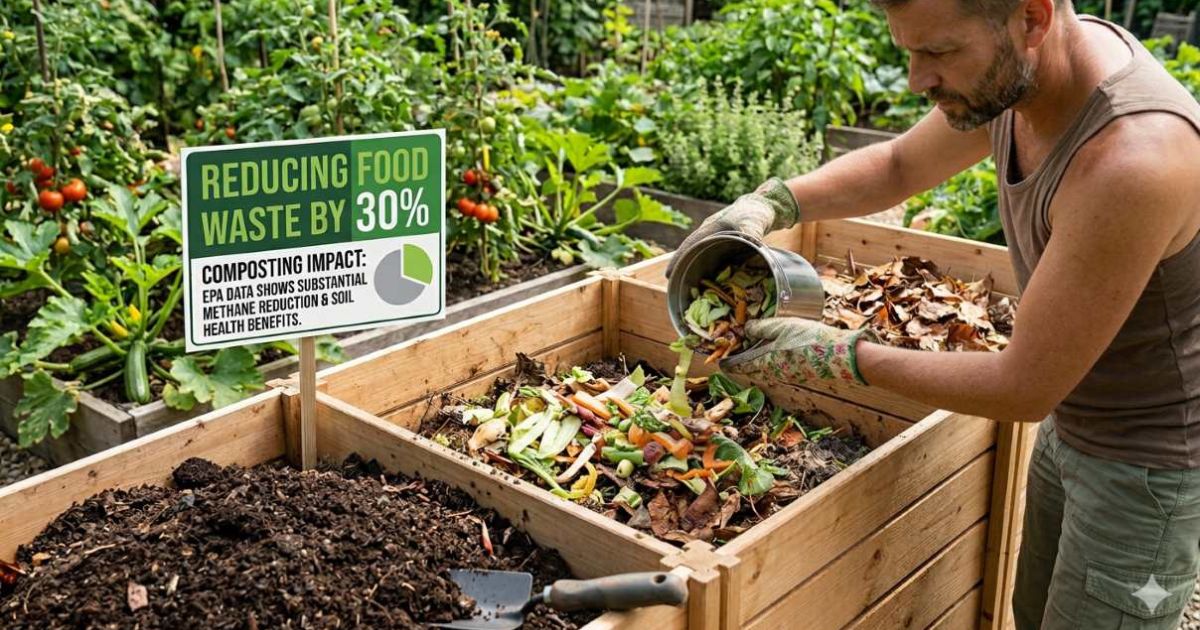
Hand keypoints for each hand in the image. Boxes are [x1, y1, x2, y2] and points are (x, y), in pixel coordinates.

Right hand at [664, 177, 800, 277]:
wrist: (766, 208)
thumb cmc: (754, 211)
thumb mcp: (752, 221)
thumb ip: (751, 232)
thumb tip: (752, 243)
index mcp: (710, 229)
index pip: (690, 245)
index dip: (678, 260)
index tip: (668, 275)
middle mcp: (711, 236)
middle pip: (692, 254)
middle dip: (683, 269)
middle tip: (674, 286)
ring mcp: (719, 243)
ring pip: (704, 259)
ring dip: (697, 272)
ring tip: (689, 291)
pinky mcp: (729, 249)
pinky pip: (717, 262)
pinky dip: (713, 273)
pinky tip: (712, 286)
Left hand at [719, 318, 878, 385]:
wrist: (840, 355)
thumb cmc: (809, 340)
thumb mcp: (781, 327)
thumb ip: (761, 328)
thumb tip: (745, 329)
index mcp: (766, 363)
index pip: (741, 365)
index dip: (729, 362)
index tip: (720, 362)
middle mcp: (775, 372)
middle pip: (753, 365)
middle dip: (744, 356)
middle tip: (737, 347)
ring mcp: (789, 372)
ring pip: (767, 364)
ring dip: (759, 354)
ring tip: (756, 342)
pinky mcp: (801, 370)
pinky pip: (781, 362)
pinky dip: (774, 354)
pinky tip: (780, 343)